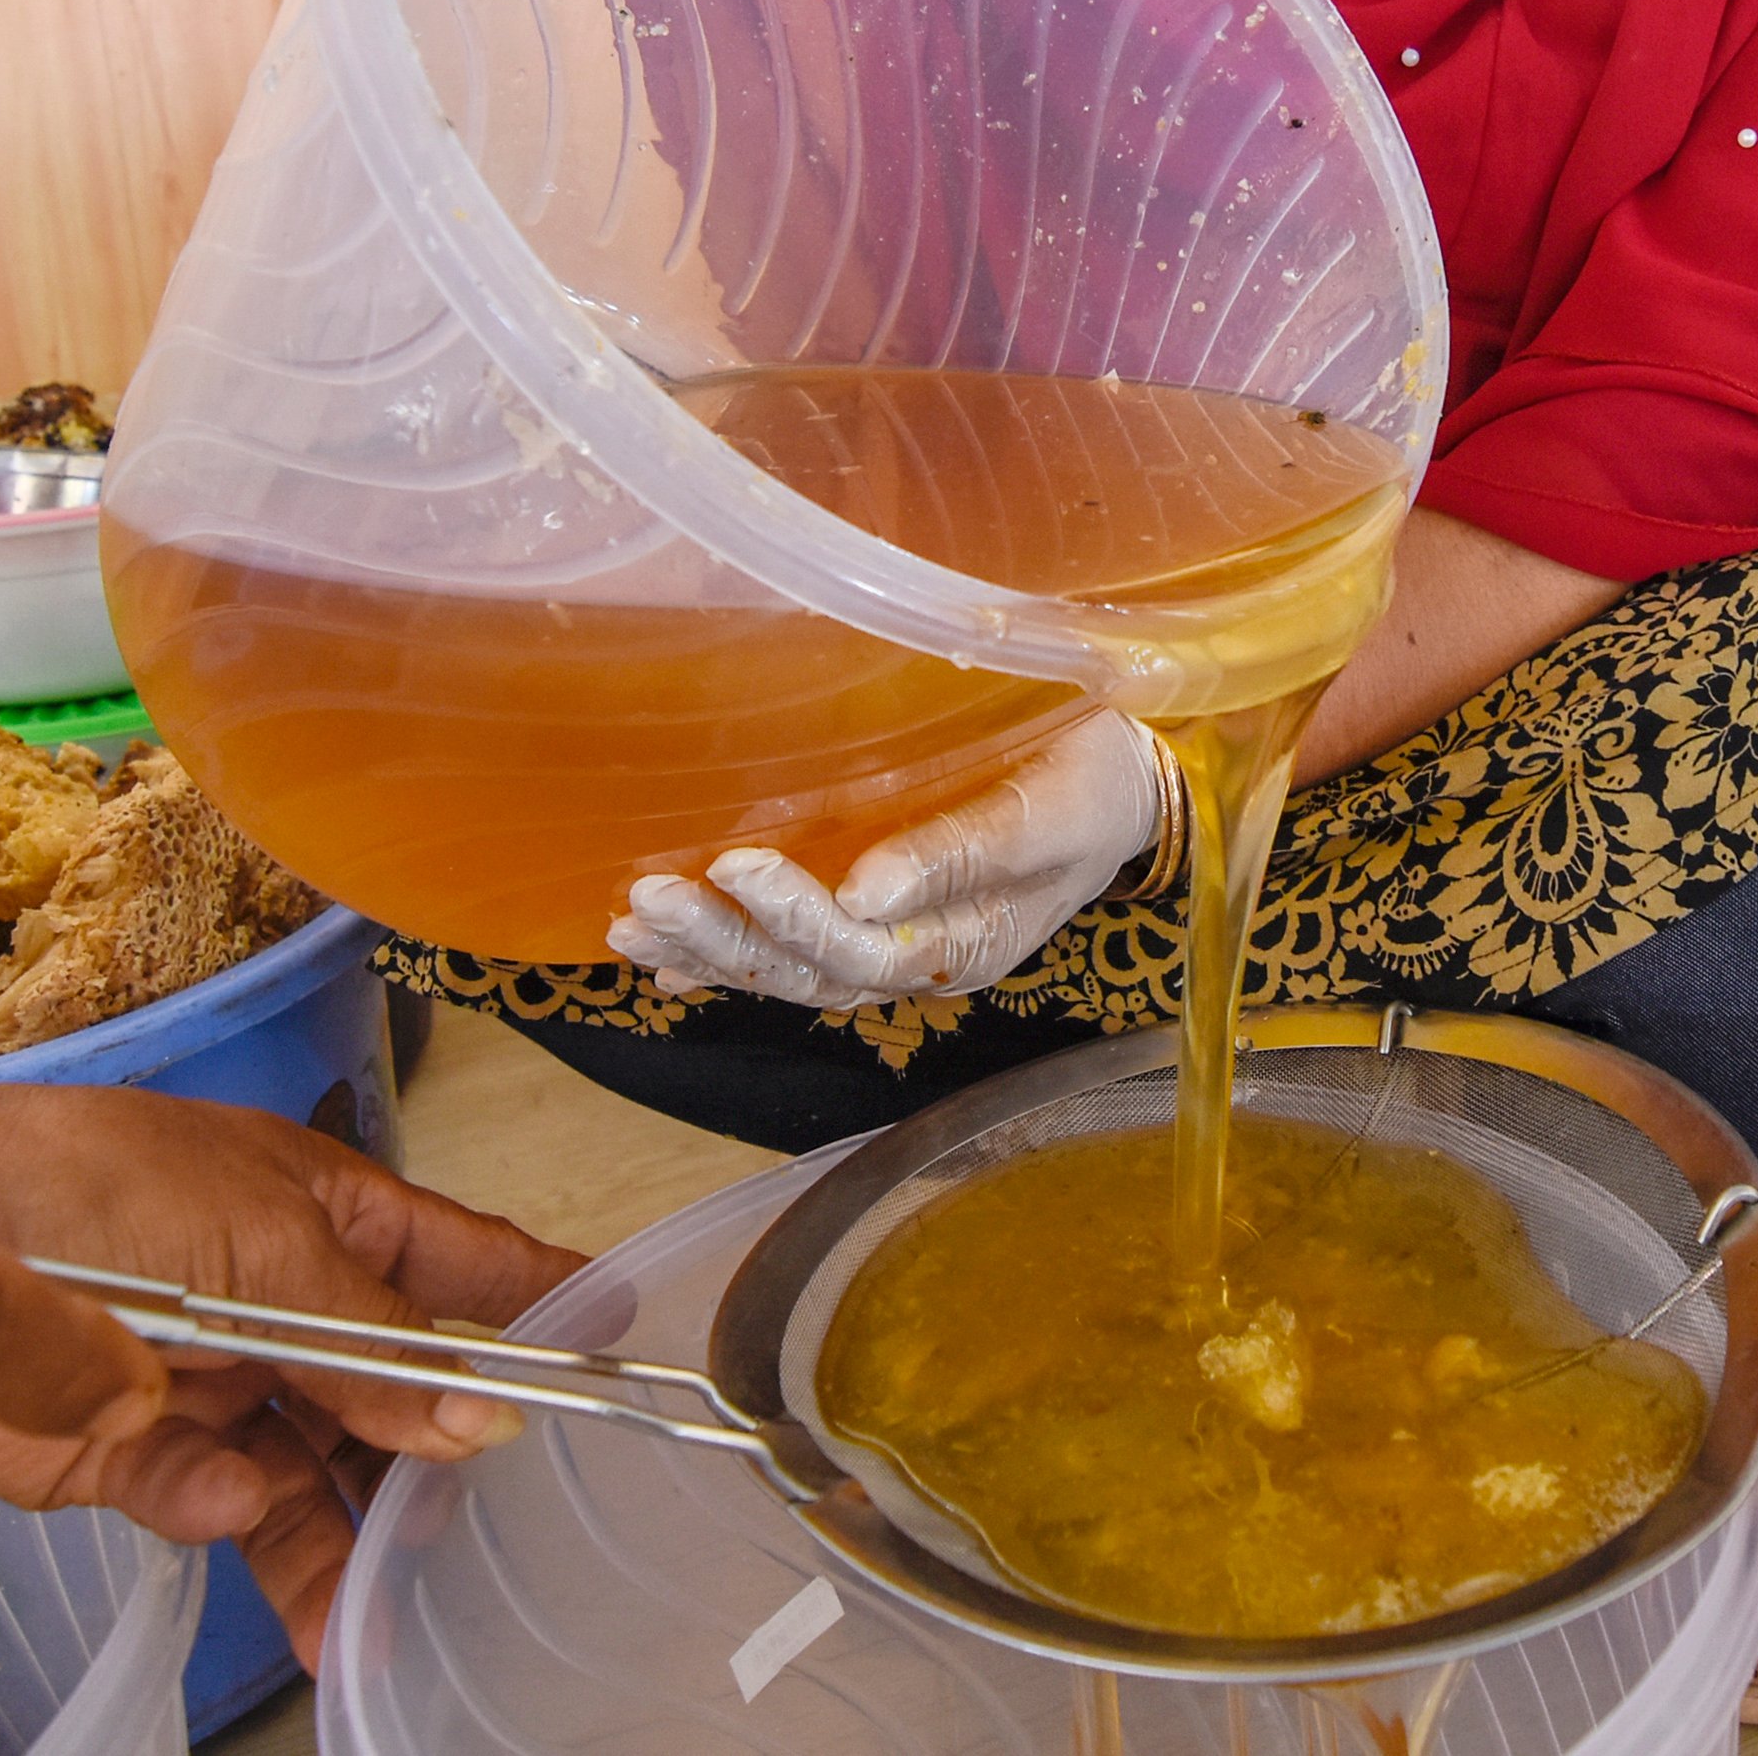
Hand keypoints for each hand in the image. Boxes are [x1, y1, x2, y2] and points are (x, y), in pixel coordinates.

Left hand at [0, 1076, 587, 1668]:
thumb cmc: (97, 1179)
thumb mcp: (267, 1242)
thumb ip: (374, 1345)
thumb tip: (483, 1418)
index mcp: (339, 1228)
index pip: (470, 1272)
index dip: (544, 1306)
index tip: (622, 1345)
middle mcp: (291, 1314)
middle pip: (396, 1410)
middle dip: (436, 1480)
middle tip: (483, 1554)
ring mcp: (218, 1387)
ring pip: (312, 1487)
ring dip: (340, 1549)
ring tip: (369, 1625)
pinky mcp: (133, 1454)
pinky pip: (210, 1508)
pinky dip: (223, 1515)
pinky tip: (230, 1506)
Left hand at [612, 711, 1166, 1011]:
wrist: (1126, 783)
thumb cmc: (1090, 787)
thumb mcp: (1043, 815)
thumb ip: (958, 853)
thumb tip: (864, 890)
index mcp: (962, 946)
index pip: (857, 948)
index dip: (791, 914)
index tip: (734, 863)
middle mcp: (916, 960)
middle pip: (804, 973)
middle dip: (720, 940)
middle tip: (646, 902)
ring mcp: (894, 943)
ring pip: (788, 969)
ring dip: (708, 951)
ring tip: (630, 926)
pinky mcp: (879, 915)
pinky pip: (793, 952)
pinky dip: (730, 958)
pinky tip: (666, 961)